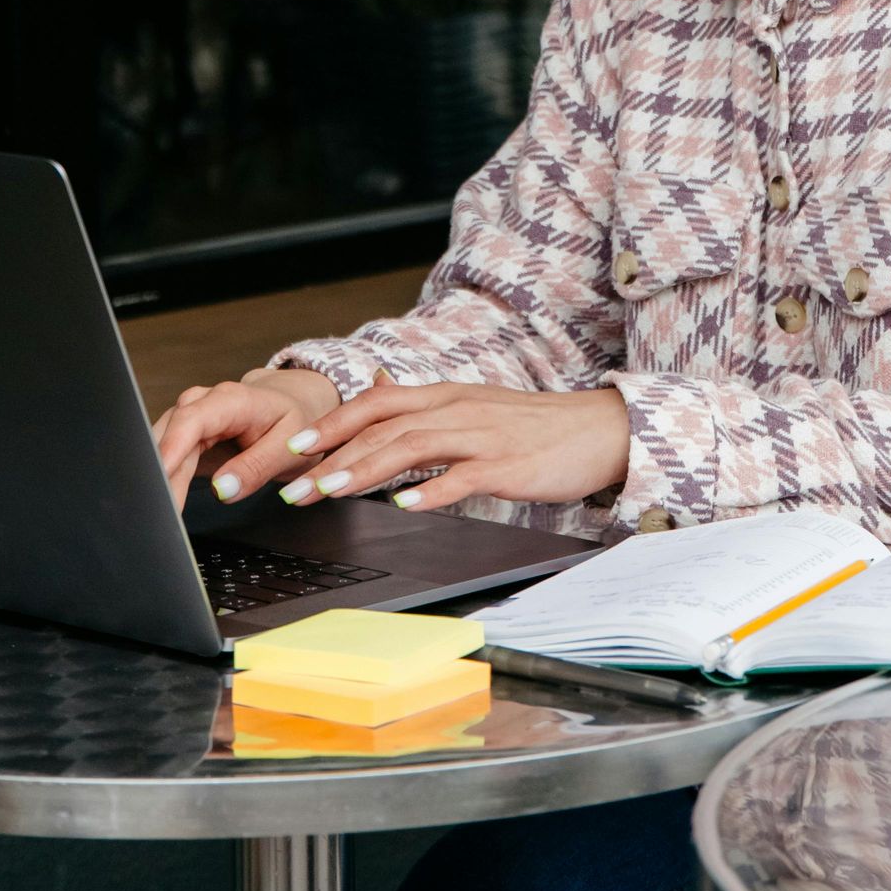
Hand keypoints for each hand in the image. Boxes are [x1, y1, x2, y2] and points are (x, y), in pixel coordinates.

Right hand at [152, 365, 341, 511]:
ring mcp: (192, 417)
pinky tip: (163, 500)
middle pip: (172, 437)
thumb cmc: (292, 420)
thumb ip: (257, 467)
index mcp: (234, 400)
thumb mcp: (288, 446)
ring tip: (160, 513)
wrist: (292, 403)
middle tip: (162, 514)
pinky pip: (167, 455)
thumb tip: (223, 490)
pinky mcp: (187, 435)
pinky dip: (163, 478)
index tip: (162, 475)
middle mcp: (205, 402)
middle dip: (162, 474)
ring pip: (163, 446)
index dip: (173, 445)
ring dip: (158, 478)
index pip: (194, 418)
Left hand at [276, 378, 630, 516]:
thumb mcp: (473, 404)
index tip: (292, 447)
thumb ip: (423, 403)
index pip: (376, 401)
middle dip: (332, 454)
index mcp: (446, 396)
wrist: (598, 429)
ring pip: (413, 445)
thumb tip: (376, 385)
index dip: (332, 421)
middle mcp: (457, 409)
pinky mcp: (507, 465)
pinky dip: (431, 491)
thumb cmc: (532, 425)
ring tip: (329, 490)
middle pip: (383, 425)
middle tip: (292, 484)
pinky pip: (463, 477)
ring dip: (365, 468)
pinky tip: (405, 505)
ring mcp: (482, 436)